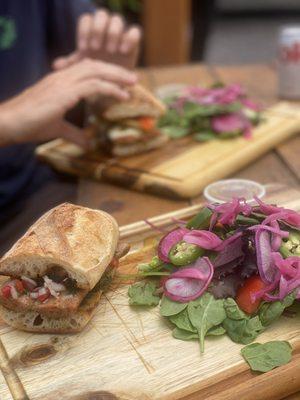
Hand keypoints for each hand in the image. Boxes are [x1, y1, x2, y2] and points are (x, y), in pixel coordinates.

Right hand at [0, 59, 136, 147]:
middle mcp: (62, 77)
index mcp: (60, 82)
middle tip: (133, 78)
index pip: (86, 69)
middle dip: (115, 70)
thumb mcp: (57, 129)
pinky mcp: (64, 93)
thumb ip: (74, 135)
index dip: (104, 73)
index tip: (119, 81)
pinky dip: (110, 88)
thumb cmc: (28, 124)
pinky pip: (93, 85)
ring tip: (133, 83)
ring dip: (117, 76)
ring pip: (95, 71)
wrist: (10, 123)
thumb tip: (89, 145)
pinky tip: (122, 95)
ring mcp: (62, 83)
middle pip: (94, 65)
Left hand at [53, 9, 140, 70]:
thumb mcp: (82, 68)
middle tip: (96, 48)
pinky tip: (123, 51)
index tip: (84, 49)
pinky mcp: (134, 41)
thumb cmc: (96, 71)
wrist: (113, 82)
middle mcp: (106, 27)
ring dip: (113, 33)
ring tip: (111, 51)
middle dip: (98, 29)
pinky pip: (135, 31)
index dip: (84, 31)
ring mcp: (121, 32)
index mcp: (92, 30)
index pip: (86, 19)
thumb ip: (70, 64)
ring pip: (118, 20)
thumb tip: (55, 65)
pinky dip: (129, 39)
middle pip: (102, 14)